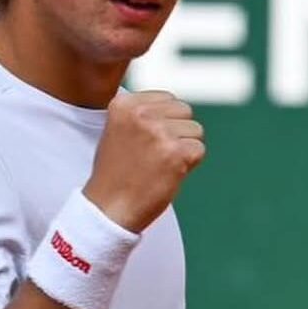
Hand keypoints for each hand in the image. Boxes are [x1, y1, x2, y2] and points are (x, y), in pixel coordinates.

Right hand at [84, 90, 205, 232]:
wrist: (108, 209)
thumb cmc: (116, 174)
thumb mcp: (118, 130)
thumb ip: (142, 113)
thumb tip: (173, 104)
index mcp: (124, 104)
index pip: (167, 99)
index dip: (163, 123)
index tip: (144, 144)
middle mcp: (141, 114)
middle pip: (184, 111)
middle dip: (176, 133)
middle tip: (154, 157)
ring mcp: (159, 133)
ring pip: (195, 130)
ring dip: (184, 149)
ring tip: (159, 166)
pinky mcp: (175, 153)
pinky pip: (199, 150)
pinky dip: (189, 166)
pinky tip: (167, 175)